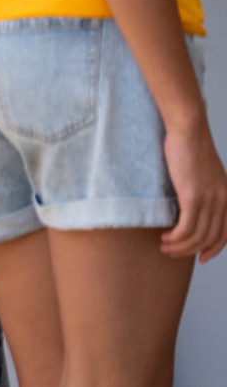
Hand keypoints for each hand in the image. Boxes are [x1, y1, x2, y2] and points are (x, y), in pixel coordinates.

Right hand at [162, 121, 226, 260]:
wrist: (188, 130)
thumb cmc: (191, 146)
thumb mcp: (206, 173)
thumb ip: (205, 190)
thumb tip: (192, 205)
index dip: (214, 249)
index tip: (200, 257)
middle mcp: (224, 201)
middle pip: (211, 238)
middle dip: (191, 251)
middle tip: (173, 252)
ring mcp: (210, 200)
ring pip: (198, 236)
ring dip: (180, 246)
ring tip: (165, 246)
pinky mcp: (193, 196)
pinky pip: (187, 228)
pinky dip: (176, 237)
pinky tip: (165, 236)